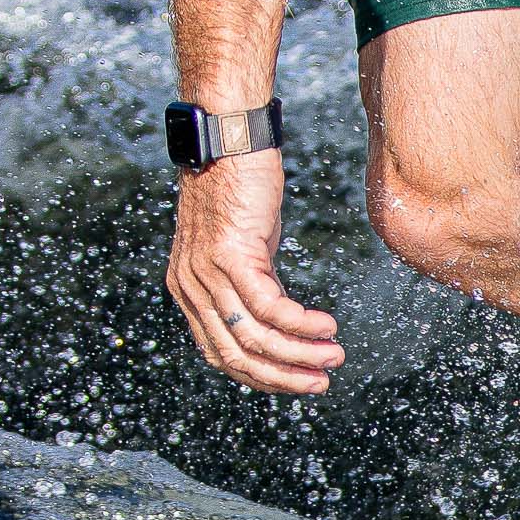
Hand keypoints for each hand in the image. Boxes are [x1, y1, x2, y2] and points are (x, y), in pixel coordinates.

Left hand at [165, 152, 342, 394]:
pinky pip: (271, 306)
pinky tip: (327, 326)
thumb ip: (247, 281)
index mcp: (186, 289)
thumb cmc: (237, 185)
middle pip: (236, 354)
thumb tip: (274, 313)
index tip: (295, 380)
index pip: (219, 353)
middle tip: (320, 383)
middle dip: (282, 376)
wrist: (226, 136)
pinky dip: (302, 324)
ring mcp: (207, 272)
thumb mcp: (238, 244)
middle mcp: (189, 286)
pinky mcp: (232, 255)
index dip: (260, 375)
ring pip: (255, 336)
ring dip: (300, 354)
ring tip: (333, 357)